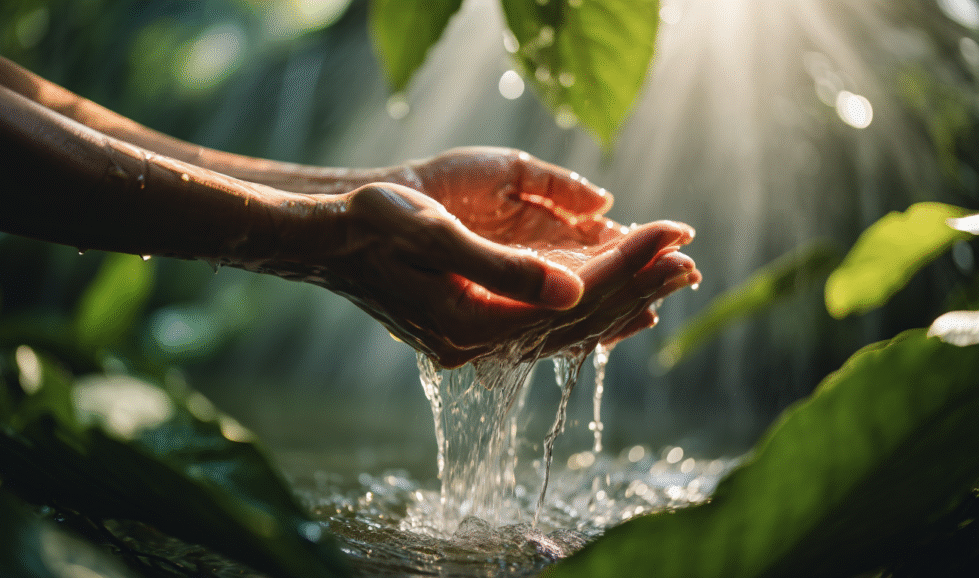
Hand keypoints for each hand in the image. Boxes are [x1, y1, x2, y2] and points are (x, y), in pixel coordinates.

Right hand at [314, 149, 699, 367]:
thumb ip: (504, 269)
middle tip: (691, 258)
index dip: (628, 263)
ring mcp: (479, 342)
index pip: (574, 296)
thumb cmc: (372, 228)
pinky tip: (618, 305)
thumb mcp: (433, 237)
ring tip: (669, 276)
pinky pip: (547, 328)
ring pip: (568, 328)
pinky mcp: (476, 329)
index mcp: (476, 324)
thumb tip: (574, 291)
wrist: (325, 244)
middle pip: (580, 319)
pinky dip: (588, 313)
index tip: (674, 232)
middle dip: (638, 285)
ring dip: (621, 299)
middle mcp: (482, 345)